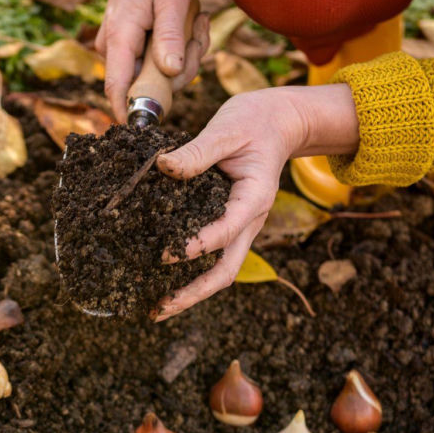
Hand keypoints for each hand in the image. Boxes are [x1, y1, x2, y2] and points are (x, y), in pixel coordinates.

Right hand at [95, 0, 204, 122]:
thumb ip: (169, 36)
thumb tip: (170, 72)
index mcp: (120, 37)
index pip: (117, 88)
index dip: (128, 112)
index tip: (146, 129)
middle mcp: (117, 48)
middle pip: (148, 84)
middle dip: (182, 68)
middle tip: (198, 31)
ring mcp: (125, 48)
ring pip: (160, 74)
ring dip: (187, 53)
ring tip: (196, 19)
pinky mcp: (136, 47)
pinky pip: (162, 61)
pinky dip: (183, 47)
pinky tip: (191, 21)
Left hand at [152, 84, 359, 320]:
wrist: (277, 123)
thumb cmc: (254, 122)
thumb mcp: (226, 129)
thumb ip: (197, 151)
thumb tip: (163, 166)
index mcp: (254, 198)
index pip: (225, 231)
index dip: (196, 246)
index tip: (166, 256)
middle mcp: (249, 222)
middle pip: (225, 271)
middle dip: (193, 294)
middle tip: (159, 311)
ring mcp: (239, 228)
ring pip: (219, 272)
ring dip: (190, 293)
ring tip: (156, 309)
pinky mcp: (227, 227)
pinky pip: (210, 258)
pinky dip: (189, 275)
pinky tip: (161, 283)